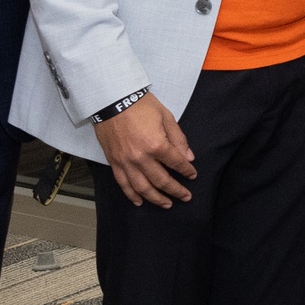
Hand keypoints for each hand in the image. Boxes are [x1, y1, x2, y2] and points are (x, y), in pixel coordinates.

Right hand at [92, 93, 196, 207]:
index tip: (192, 175)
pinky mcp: (114, 162)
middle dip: (176, 190)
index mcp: (157, 145)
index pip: (176, 163)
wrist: (112, 100)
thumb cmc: (140, 105)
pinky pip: (123, 183)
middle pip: (161, 180)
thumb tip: (189, 157)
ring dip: (156, 198)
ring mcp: (126, 162)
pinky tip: (140, 202)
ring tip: (167, 204)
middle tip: (186, 197)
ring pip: (142, 188)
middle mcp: (141, 158)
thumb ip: (178, 138)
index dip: (187, 171)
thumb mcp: (166, 116)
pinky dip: (132, 195)